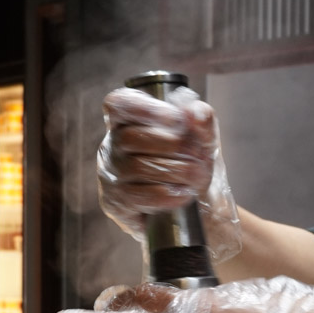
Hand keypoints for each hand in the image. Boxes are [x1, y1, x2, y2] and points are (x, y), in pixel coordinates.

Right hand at [97, 86, 241, 261]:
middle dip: (171, 144)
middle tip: (198, 154)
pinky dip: (168, 194)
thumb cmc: (189, 165)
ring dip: (175, 171)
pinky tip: (184, 193)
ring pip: (137, 167)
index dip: (144, 107)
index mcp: (127, 121)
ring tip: (197, 176)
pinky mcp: (116, 203)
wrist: (192, 208)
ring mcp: (111, 176)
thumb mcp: (202, 139)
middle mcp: (112, 146)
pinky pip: (139, 196)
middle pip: (131, 137)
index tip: (175, 118)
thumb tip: (195, 112)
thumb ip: (202, 120)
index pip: (118, 104)